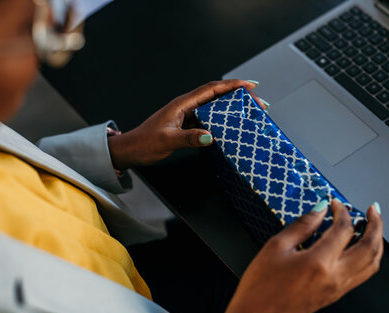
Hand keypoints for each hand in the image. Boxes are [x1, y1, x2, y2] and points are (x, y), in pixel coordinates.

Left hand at [108, 79, 266, 168]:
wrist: (131, 150)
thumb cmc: (144, 143)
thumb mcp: (167, 141)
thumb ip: (188, 138)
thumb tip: (210, 136)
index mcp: (182, 104)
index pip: (211, 89)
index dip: (232, 86)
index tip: (250, 86)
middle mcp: (186, 106)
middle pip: (217, 95)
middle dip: (239, 95)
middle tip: (258, 102)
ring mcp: (186, 114)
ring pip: (214, 106)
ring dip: (232, 107)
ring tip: (250, 112)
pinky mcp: (186, 124)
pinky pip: (209, 118)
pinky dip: (223, 119)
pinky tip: (231, 126)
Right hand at [222, 200, 383, 312]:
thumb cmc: (261, 285)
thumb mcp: (276, 247)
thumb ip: (303, 225)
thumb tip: (320, 209)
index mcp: (319, 262)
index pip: (344, 229)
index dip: (342, 211)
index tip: (334, 203)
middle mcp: (335, 277)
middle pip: (371, 247)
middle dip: (376, 225)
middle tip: (372, 210)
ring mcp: (338, 288)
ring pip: (372, 264)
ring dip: (376, 242)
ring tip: (371, 227)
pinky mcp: (335, 295)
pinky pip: (362, 274)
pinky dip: (367, 257)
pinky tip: (358, 247)